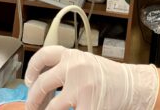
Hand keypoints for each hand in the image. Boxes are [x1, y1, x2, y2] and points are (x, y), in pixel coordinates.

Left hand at [25, 45, 158, 109]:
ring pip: (51, 108)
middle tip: (31, 107)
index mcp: (73, 56)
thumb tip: (42, 86)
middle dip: (32, 100)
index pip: (44, 55)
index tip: (28, 80)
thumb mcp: (85, 64)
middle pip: (41, 84)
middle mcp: (74, 68)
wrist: (131, 85)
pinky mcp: (88, 106)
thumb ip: (66, 69)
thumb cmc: (107, 76)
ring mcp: (80, 88)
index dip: (32, 68)